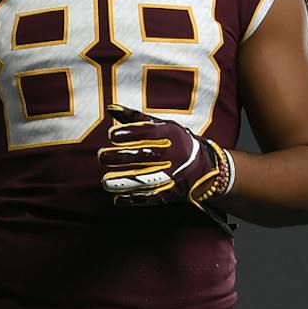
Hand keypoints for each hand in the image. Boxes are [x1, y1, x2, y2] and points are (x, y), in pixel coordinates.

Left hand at [97, 106, 235, 212]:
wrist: (206, 166)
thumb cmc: (176, 141)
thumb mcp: (162, 125)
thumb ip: (135, 118)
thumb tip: (110, 108)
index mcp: (172, 135)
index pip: (148, 132)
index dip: (129, 133)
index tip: (111, 136)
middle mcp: (174, 155)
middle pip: (144, 155)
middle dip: (121, 157)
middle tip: (101, 157)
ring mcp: (174, 175)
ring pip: (147, 179)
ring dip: (125, 182)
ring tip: (105, 182)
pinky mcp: (172, 193)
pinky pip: (152, 197)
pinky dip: (134, 200)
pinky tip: (117, 200)